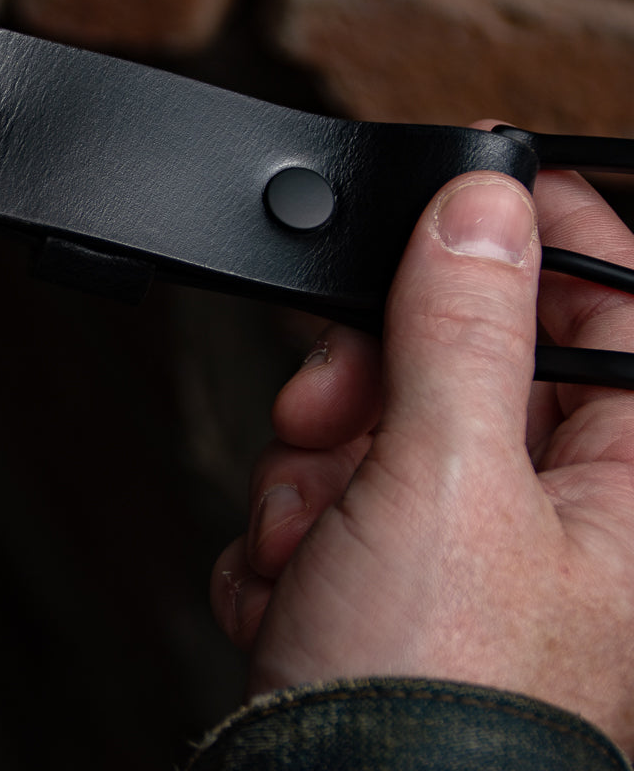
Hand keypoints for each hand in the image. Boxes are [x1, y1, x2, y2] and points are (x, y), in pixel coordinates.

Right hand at [211, 140, 633, 749]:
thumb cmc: (432, 695)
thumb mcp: (446, 477)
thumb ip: (464, 325)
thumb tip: (487, 201)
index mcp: (625, 490)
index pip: (612, 312)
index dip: (538, 242)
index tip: (466, 190)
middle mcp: (552, 520)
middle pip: (461, 367)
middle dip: (369, 387)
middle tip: (331, 415)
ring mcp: (460, 560)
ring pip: (371, 436)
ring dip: (311, 477)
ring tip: (309, 550)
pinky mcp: (380, 593)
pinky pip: (324, 506)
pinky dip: (288, 539)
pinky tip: (294, 594)